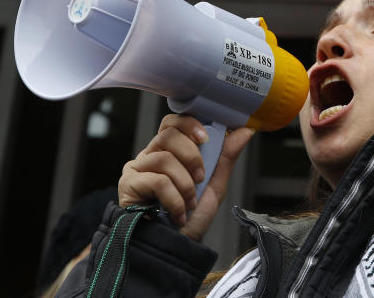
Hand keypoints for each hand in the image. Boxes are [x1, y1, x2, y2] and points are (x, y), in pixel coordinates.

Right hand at [118, 113, 253, 240]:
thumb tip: (244, 131)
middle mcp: (149, 156)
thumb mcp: (214, 186)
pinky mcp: (129, 186)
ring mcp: (137, 170)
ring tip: (189, 203)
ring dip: (185, 184)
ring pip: (164, 158)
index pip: (173, 123)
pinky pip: (157, 180)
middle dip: (192, 156)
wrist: (174, 249)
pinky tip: (177, 213)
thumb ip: (226, 157)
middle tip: (200, 178)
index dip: (189, 124)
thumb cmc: (191, 219)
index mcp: (167, 152)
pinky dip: (175, 199)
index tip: (206, 138)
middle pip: (168, 134)